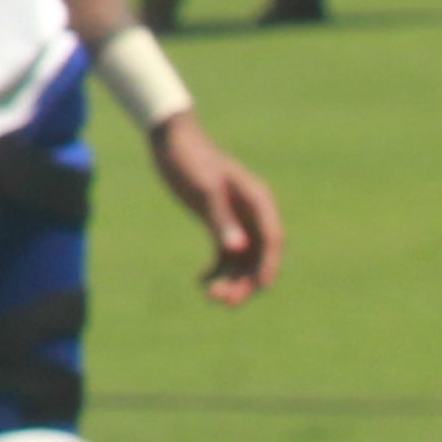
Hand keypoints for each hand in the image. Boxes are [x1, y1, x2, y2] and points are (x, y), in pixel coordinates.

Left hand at [152, 114, 282, 302]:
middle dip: (246, 280)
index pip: (272, 238)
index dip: (269, 264)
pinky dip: (217, 270)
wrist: (168, 140)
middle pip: (259, 255)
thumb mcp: (204, 189)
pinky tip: (201, 282)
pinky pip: (225, 254)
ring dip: (230, 279)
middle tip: (226, 301)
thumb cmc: (189, 158)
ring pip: (242, 259)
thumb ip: (221, 219)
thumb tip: (239, 250)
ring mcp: (237, 219)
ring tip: (211, 297)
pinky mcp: (219, 223)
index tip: (261, 286)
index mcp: (257, 200)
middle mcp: (252, 213)